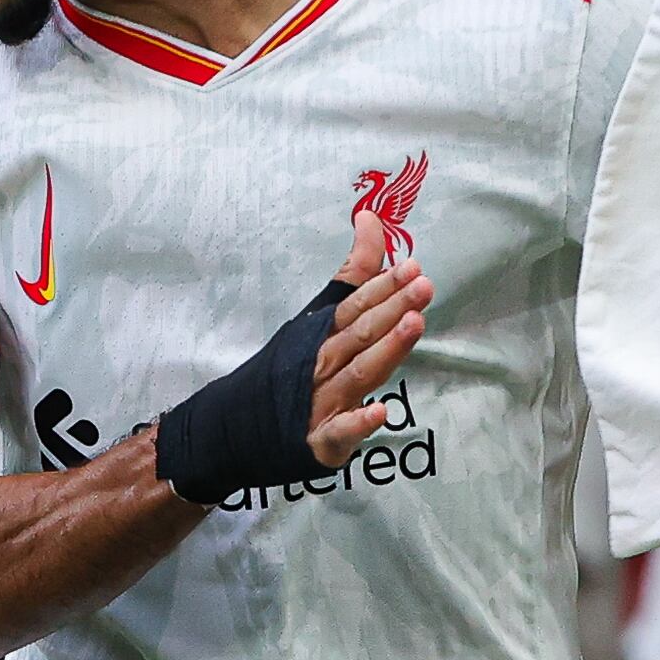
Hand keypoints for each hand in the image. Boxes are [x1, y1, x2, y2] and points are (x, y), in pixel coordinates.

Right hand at [307, 211, 432, 465]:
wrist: (236, 427)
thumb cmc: (291, 366)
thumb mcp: (320, 316)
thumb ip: (353, 272)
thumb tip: (370, 218)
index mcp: (323, 334)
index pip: (355, 305)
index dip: (383, 286)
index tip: (413, 267)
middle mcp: (322, 363)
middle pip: (360, 333)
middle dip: (392, 309)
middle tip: (423, 286)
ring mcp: (320, 402)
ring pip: (357, 373)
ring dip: (385, 349)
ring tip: (414, 325)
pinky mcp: (320, 442)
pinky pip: (339, 432)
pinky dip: (357, 423)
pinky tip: (381, 413)